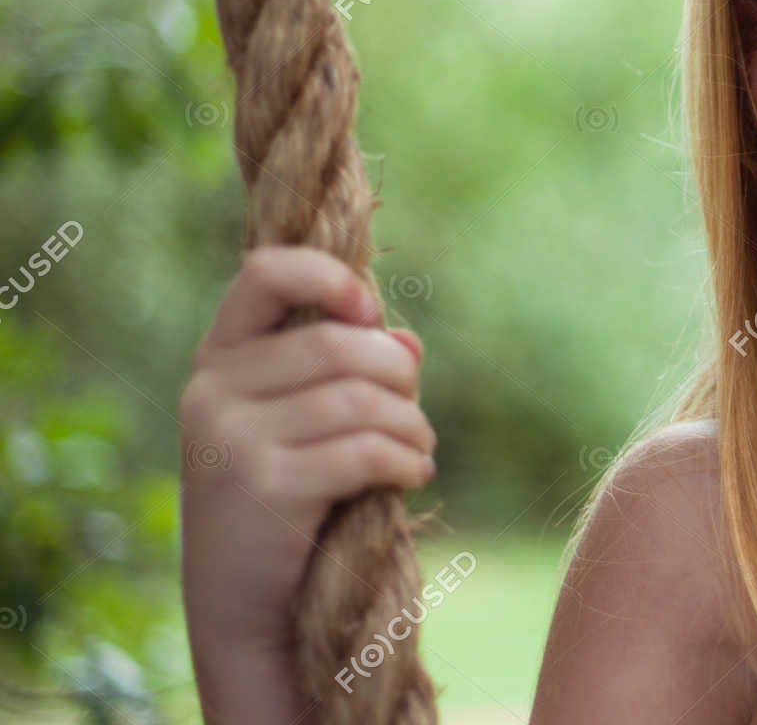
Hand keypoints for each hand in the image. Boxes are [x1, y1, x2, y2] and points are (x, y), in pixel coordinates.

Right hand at [178, 246, 434, 664]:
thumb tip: (408, 341)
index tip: (370, 312)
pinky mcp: (263, 487)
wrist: (245, 607)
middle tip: (414, 413)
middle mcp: (213, 389)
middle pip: (339, 344)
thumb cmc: (286, 499)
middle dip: (399, 375)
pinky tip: (414, 475)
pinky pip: (362, 451)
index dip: (328, 276)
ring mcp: (230, 438)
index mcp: (219, 358)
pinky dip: (405, 460)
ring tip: (419, 449)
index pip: (263, 272)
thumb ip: (350, 375)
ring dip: (412, 425)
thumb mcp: (307, 426)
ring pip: (359, 400)